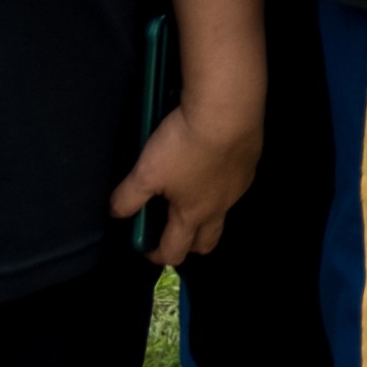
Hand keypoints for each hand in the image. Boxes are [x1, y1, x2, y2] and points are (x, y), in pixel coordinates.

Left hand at [110, 96, 263, 267]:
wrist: (228, 111)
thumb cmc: (184, 146)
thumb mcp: (146, 171)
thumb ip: (128, 197)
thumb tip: (115, 213)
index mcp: (192, 214)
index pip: (175, 251)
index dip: (158, 255)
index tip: (147, 248)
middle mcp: (219, 207)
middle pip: (208, 243)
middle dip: (191, 245)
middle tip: (174, 231)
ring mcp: (238, 186)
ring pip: (224, 212)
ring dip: (208, 213)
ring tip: (191, 191)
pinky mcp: (250, 162)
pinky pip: (235, 183)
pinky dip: (222, 182)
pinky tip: (212, 161)